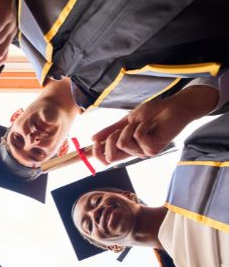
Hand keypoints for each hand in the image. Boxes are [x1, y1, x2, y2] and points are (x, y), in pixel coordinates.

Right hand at [91, 85, 218, 164]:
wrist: (173, 107)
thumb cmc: (153, 113)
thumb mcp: (126, 120)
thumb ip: (110, 130)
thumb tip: (92, 139)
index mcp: (127, 147)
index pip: (107, 158)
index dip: (97, 152)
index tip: (94, 141)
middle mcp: (134, 152)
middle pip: (111, 154)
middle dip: (111, 137)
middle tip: (125, 125)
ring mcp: (144, 152)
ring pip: (123, 143)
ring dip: (130, 127)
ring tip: (142, 122)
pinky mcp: (153, 149)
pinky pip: (137, 137)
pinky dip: (142, 125)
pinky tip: (151, 123)